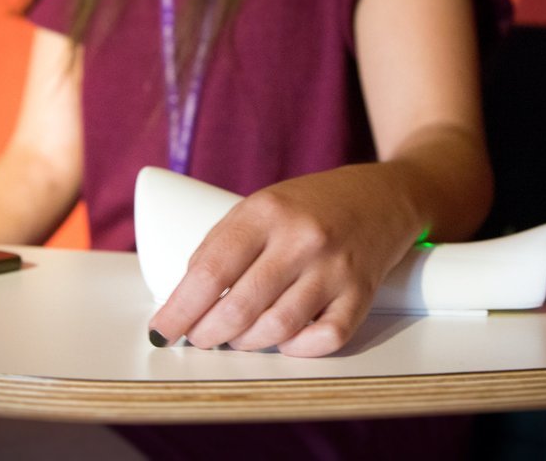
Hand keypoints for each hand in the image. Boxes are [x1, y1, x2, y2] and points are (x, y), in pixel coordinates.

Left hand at [147, 164, 423, 356]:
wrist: (383, 196)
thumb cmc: (312, 206)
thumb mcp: (262, 206)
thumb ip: (224, 245)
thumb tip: (186, 298)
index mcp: (266, 211)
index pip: (209, 269)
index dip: (179, 309)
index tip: (162, 330)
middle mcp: (302, 238)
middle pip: (239, 306)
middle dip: (207, 334)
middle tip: (198, 338)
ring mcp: (335, 267)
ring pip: (278, 328)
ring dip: (247, 343)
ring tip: (237, 337)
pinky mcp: (361, 292)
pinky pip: (325, 338)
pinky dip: (297, 349)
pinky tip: (284, 339)